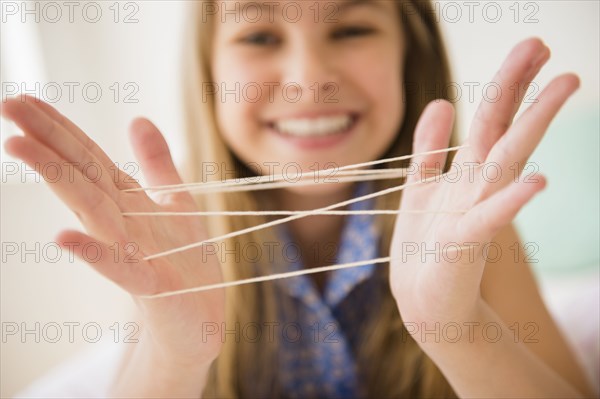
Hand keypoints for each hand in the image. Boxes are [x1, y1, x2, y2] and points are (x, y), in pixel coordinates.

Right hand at [2, 96, 224, 365]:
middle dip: (47, 140)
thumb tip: (137, 118)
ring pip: (91, 210)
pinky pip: (119, 267)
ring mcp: (131, 252)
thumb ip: (156, 162)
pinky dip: (93, 252)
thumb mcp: (176, 200)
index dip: (61, 128)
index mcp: (128, 201)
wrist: (199, 316)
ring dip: (58, 179)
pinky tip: (62, 237)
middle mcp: (121, 222)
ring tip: (18, 146)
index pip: (89, 157)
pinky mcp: (149, 284)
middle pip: (81, 175)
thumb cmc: (186, 260)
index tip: (25, 99)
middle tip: (6, 105)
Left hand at [389, 38, 578, 331]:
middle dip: (522, 88)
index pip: (492, 119)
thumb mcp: (422, 185)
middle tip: (546, 44)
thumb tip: (440, 101)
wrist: (423, 300)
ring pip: (505, 163)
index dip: (509, 83)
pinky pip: (489, 220)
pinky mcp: (464, 244)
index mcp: (467, 172)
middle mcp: (478, 187)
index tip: (534, 47)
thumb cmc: (425, 244)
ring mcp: (475, 213)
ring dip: (532, 125)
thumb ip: (430, 147)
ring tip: (565, 85)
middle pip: (503, 130)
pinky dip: (510, 202)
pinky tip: (536, 183)